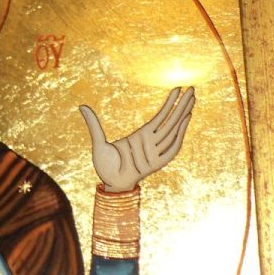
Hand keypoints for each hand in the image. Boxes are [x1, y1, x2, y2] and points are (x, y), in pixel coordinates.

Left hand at [79, 87, 194, 192]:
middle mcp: (151, 142)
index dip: (169, 103)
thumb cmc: (106, 167)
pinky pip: (172, 147)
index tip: (177, 89)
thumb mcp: (99, 143)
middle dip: (181, 105)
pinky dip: (179, 134)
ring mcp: (155, 152)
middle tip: (192, 88)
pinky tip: (186, 119)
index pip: (159, 117)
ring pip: (173, 129)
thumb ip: (93, 125)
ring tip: (192, 98)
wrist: (111, 186)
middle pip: (170, 120)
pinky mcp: (157, 163)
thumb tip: (81, 106)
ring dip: (183, 114)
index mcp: (140, 136)